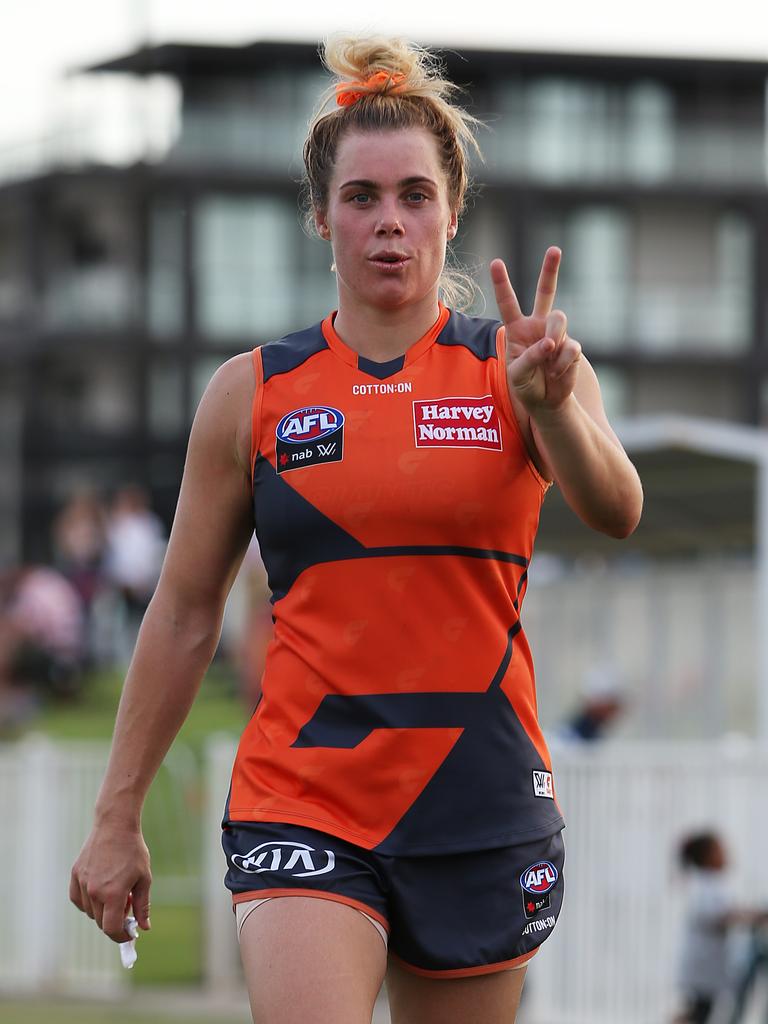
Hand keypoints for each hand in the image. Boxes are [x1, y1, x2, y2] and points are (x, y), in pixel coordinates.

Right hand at [70, 822, 151, 942]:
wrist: (115, 826)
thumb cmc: (133, 851)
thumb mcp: (144, 878)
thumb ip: (143, 906)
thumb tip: (144, 927)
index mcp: (113, 894)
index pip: (111, 928)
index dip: (121, 936)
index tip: (129, 934)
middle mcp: (94, 892)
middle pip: (101, 921)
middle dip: (115, 920)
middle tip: (128, 904)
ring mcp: (83, 883)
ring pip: (89, 911)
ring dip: (102, 910)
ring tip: (116, 891)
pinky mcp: (75, 875)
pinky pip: (78, 900)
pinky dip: (88, 902)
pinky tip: (100, 891)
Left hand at [490, 247, 581, 415]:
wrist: (548, 402)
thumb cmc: (527, 386)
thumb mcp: (518, 375)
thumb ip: (530, 357)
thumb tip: (551, 343)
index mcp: (517, 329)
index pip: (508, 303)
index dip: (503, 284)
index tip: (496, 262)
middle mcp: (538, 326)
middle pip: (546, 292)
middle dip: (550, 270)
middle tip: (555, 249)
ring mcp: (557, 333)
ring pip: (559, 319)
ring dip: (553, 337)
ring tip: (549, 355)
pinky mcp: (572, 346)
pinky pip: (570, 346)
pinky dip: (562, 362)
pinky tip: (557, 372)